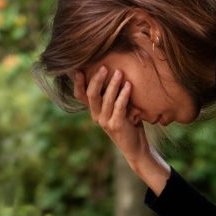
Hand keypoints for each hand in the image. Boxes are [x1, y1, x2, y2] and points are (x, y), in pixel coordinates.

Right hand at [74, 68, 170, 194]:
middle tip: (105, 67)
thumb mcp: (119, 109)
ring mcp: (105, 122)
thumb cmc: (130, 125)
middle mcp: (97, 117)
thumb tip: (117, 72)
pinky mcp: (116, 125)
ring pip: (106, 99)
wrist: (136, 149)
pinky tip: (129, 85)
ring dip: (113, 84)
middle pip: (91, 94)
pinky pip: (119, 106)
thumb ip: (115, 96)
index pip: (80, 96)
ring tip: (120, 72)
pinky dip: (124, 94)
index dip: (78, 83)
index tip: (78, 69)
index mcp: (94, 111)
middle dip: (97, 79)